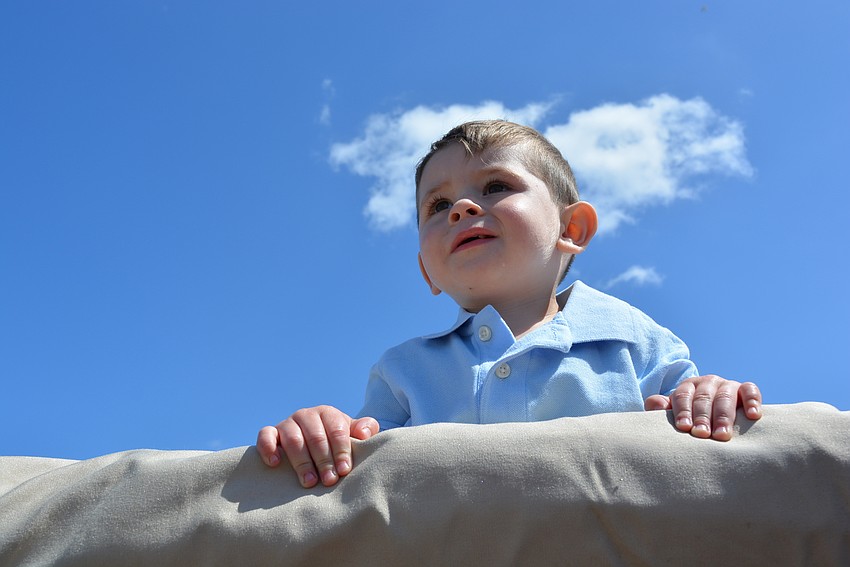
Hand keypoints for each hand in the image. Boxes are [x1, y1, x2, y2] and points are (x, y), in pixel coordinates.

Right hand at [256, 405, 379, 487]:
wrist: (314, 443)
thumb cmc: (337, 441)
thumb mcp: (353, 433)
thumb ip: (366, 429)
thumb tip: (365, 433)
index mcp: (328, 413)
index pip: (336, 429)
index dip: (341, 450)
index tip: (344, 470)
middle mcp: (306, 415)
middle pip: (315, 437)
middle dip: (324, 460)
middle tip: (329, 480)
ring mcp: (287, 423)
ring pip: (293, 439)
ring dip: (302, 462)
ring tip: (310, 482)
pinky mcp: (270, 433)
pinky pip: (265, 436)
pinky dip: (268, 447)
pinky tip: (275, 463)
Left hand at [645, 375, 761, 440]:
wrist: (714, 412)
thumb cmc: (691, 416)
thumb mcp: (675, 411)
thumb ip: (661, 408)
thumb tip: (655, 404)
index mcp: (688, 386)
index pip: (683, 395)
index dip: (683, 411)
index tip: (684, 428)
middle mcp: (707, 382)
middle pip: (704, 398)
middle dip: (702, 417)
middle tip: (701, 435)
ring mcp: (727, 384)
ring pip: (725, 397)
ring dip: (724, 417)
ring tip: (722, 435)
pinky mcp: (745, 389)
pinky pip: (750, 390)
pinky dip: (752, 401)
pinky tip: (753, 415)